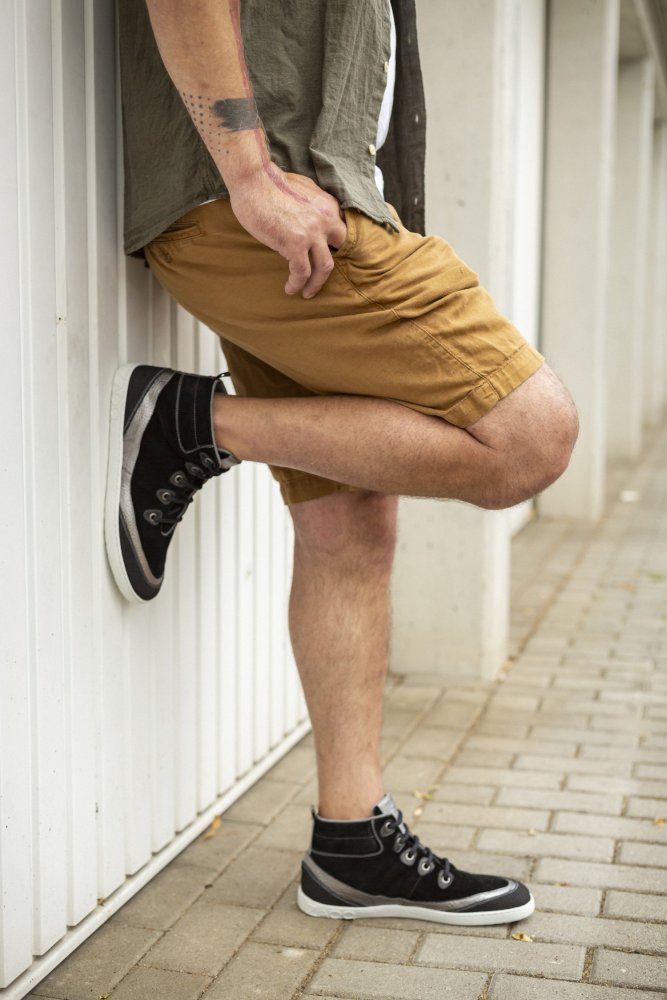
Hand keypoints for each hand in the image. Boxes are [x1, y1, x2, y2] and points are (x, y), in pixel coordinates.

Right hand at [227, 166, 346, 297]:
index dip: (335, 248)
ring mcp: (311, 233)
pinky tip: (290, 288)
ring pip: (324, 267)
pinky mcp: (295, 243)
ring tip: (306, 292)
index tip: (326, 258)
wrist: (253, 179)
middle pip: (340, 251)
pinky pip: (302, 272)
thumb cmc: (270, 183)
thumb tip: (309, 219)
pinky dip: (297, 284)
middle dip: (330, 267)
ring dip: (316, 284)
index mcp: (328, 206)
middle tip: (319, 279)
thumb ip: (312, 206)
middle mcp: (325, 219)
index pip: (342, 232)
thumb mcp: (303, 190)